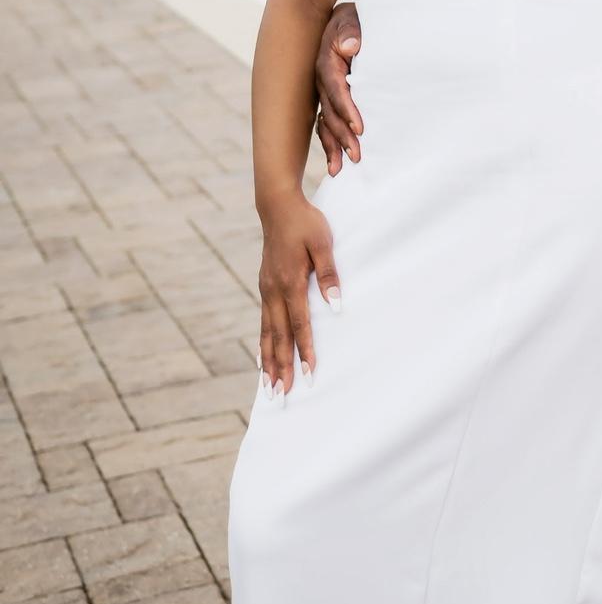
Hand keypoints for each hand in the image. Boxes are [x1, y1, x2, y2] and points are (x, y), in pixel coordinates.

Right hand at [256, 190, 340, 400]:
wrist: (277, 206)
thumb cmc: (305, 223)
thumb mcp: (322, 243)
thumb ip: (328, 274)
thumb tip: (335, 305)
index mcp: (290, 282)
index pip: (300, 324)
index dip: (305, 351)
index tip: (308, 374)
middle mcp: (274, 291)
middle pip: (278, 337)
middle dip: (281, 368)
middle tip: (282, 396)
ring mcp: (266, 290)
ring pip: (266, 333)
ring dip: (268, 362)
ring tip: (269, 388)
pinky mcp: (265, 287)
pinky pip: (263, 322)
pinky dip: (263, 344)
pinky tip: (263, 359)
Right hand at [314, 2, 362, 174]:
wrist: (344, 18)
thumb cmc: (352, 20)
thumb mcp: (351, 19)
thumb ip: (351, 32)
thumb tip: (351, 47)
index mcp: (326, 62)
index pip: (335, 89)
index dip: (347, 109)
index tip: (359, 128)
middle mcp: (321, 81)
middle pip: (329, 112)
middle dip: (342, 136)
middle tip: (357, 156)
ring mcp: (323, 92)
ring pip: (325, 122)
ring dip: (333, 146)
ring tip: (339, 169)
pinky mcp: (329, 98)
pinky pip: (326, 123)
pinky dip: (330, 142)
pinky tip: (335, 162)